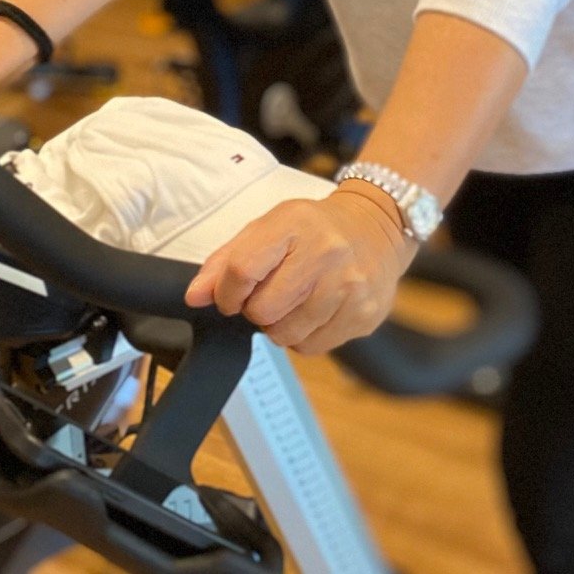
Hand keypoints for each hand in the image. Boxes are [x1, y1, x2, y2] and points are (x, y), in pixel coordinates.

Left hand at [184, 186, 416, 353]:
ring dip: (280, 325)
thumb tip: (194, 296)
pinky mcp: (364, 315)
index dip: (225, 292)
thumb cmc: (316, 228)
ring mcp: (348, 287)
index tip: (230, 295)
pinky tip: (316, 311)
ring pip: (285, 335)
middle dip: (256, 309)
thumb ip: (227, 260)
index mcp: (295, 225)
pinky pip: (312, 347)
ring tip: (296, 300)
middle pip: (261, 310)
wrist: (378, 226)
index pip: (241, 270)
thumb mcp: (270, 227)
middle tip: (272, 293)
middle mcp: (326, 254)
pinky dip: (305, 336)